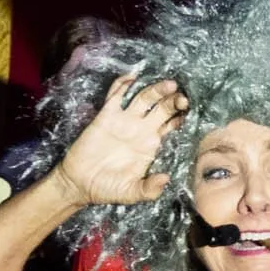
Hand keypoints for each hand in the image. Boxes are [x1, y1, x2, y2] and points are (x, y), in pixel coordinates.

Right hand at [51, 71, 187, 205]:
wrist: (80, 184)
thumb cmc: (108, 188)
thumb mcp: (131, 193)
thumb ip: (149, 189)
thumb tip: (165, 179)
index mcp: (151, 144)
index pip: (171, 125)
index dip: (181, 117)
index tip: (190, 112)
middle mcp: (141, 129)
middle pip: (162, 108)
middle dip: (174, 100)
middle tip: (183, 97)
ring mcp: (124, 121)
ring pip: (144, 99)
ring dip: (156, 90)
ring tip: (169, 84)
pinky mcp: (105, 117)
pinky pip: (115, 97)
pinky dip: (122, 85)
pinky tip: (131, 77)